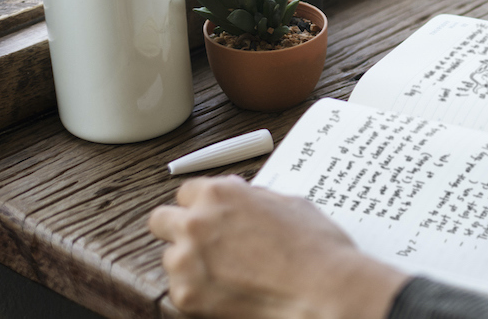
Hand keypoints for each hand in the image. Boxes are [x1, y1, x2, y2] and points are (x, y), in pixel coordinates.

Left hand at [148, 175, 409, 318]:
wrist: (325, 290)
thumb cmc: (317, 248)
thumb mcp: (290, 204)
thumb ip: (254, 197)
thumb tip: (242, 195)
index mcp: (220, 193)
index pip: (186, 192)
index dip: (202, 205)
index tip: (210, 216)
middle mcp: (197, 222)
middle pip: (161, 220)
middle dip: (180, 229)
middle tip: (205, 243)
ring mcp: (187, 260)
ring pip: (170, 258)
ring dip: (191, 263)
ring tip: (228, 274)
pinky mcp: (186, 295)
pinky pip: (180, 290)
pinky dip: (201, 292)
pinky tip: (231, 292)